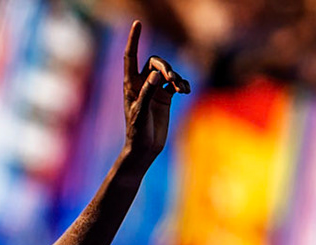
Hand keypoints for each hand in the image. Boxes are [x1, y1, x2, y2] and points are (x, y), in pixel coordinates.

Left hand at [120, 21, 189, 165]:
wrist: (145, 150)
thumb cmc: (137, 133)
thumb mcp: (140, 113)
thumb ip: (147, 93)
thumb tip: (155, 75)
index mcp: (130, 85)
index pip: (131, 57)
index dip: (134, 40)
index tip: (137, 23)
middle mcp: (142, 84)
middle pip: (155, 62)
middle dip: (166, 67)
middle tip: (171, 79)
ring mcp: (154, 90)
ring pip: (167, 72)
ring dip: (176, 76)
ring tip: (180, 88)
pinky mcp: (165, 98)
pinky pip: (176, 83)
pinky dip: (182, 84)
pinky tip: (185, 91)